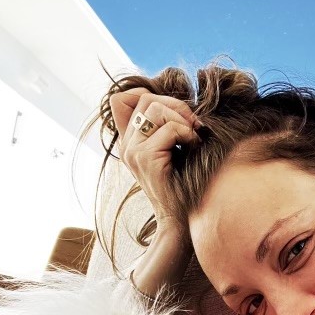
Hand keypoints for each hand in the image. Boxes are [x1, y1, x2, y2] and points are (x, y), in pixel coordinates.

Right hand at [109, 87, 201, 228]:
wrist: (179, 220)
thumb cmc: (182, 185)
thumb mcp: (171, 151)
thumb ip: (166, 128)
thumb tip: (178, 103)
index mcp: (129, 142)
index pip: (121, 99)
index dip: (147, 93)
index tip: (172, 113)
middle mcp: (126, 145)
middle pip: (146, 98)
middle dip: (176, 106)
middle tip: (192, 126)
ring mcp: (133, 151)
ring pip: (156, 108)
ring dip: (182, 120)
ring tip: (192, 138)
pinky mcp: (146, 159)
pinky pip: (170, 129)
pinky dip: (187, 134)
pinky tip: (193, 147)